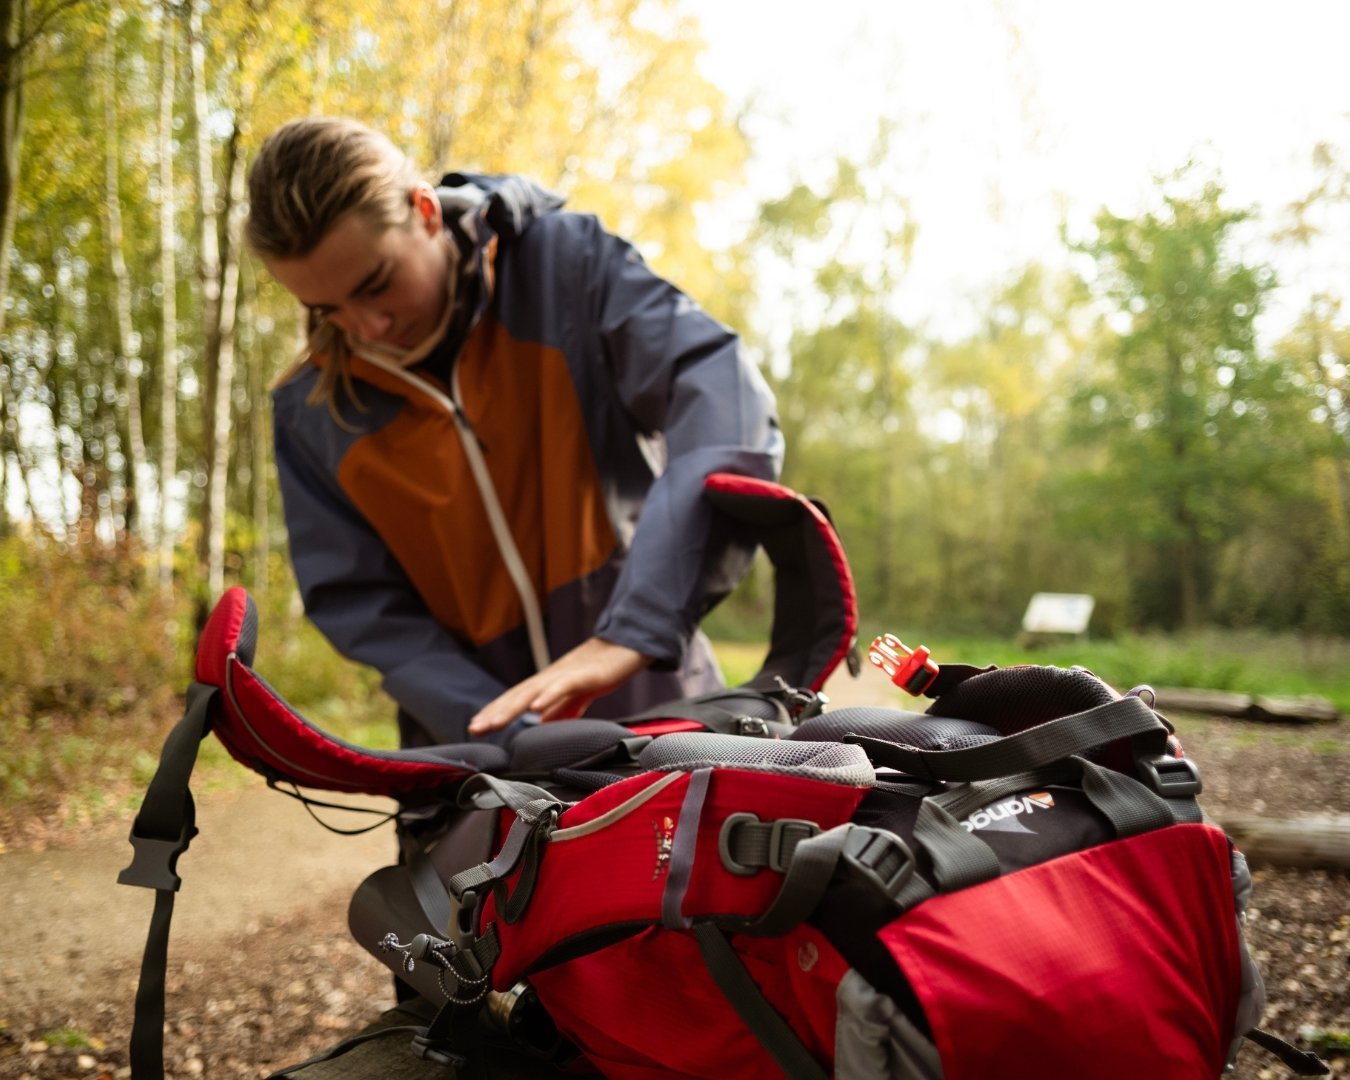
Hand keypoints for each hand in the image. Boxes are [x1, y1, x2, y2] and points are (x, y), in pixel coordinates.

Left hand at [467, 637, 651, 734]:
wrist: (627, 647)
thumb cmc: (602, 669)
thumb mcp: (578, 694)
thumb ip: (560, 708)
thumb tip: (542, 722)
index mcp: (548, 684)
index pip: (515, 699)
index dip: (495, 712)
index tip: (476, 727)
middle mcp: (550, 677)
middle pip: (517, 696)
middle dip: (494, 712)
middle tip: (475, 728)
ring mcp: (565, 675)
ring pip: (533, 692)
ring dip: (511, 707)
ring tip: (494, 722)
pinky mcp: (584, 674)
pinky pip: (562, 686)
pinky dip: (547, 696)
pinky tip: (534, 707)